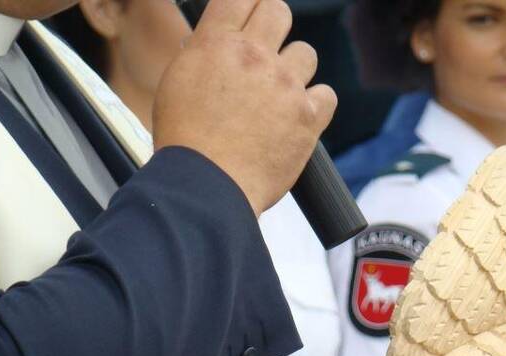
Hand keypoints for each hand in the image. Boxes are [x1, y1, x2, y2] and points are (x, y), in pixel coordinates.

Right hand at [152, 0, 335, 214]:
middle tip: (267, 49)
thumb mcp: (178, 85)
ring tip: (279, 95)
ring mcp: (284, 85)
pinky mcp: (308, 117)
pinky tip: (299, 117)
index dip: (249, 3)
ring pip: (306, 53)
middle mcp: (253, 56)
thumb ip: (204, 58)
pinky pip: (327, 95)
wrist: (207, 186)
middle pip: (279, 11)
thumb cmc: (187, 144)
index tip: (253, 14)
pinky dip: (316, 105)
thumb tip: (218, 46)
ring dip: (295, 70)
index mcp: (216, 44)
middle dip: (274, 26)